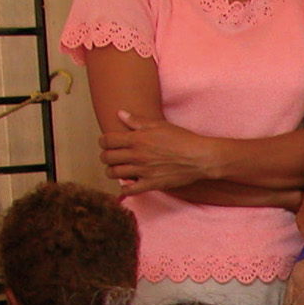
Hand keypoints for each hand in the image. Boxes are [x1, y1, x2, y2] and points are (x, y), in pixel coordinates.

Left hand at [99, 109, 221, 196]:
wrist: (199, 157)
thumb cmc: (182, 139)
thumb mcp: (159, 125)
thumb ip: (137, 121)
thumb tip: (120, 114)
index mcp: (137, 139)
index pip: (107, 140)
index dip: (103, 141)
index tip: (107, 142)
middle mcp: (136, 155)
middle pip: (107, 157)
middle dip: (106, 156)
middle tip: (112, 156)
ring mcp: (143, 171)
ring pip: (114, 173)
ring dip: (112, 171)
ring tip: (119, 169)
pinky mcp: (151, 184)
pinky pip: (129, 190)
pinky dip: (124, 189)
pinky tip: (128, 184)